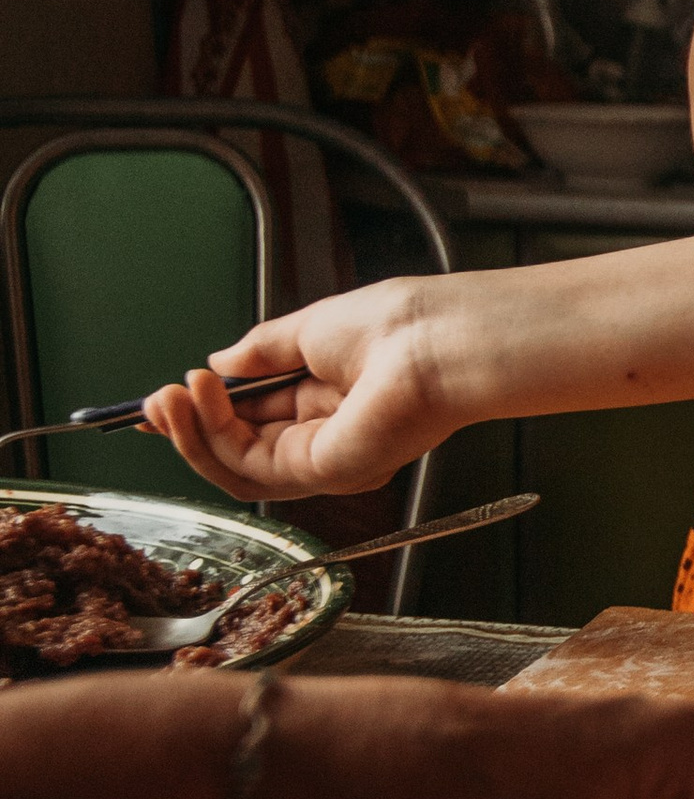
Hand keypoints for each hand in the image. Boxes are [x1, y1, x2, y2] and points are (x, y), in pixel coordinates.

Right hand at [143, 280, 453, 502]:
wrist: (435, 339)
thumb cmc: (397, 326)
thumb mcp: (309, 329)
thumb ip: (261, 352)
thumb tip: (219, 362)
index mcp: (326, 401)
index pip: (252, 420)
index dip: (203, 413)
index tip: (164, 398)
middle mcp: (324, 438)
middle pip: (237, 450)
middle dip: (187, 427)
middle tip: (153, 402)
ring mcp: (324, 461)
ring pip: (235, 468)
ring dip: (190, 435)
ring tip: (167, 398)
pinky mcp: (321, 472)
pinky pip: (249, 469)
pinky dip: (213, 436)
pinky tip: (198, 398)